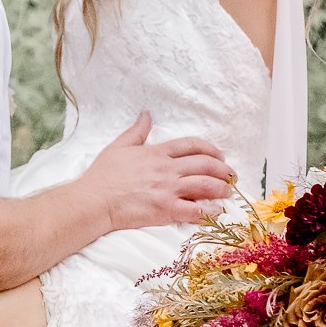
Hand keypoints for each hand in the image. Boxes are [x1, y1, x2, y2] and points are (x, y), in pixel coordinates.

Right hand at [85, 112, 234, 231]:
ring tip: (228, 192)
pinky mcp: (166, 210)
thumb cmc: (103, 175)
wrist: (94, 200)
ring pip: (205, 186)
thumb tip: (146, 114)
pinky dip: (210, 211)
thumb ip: (137, 131)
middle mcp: (167, 169)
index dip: (210, 149)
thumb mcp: (119, 146)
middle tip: (230, 175)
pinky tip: (217, 211)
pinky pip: (195, 210)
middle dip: (223, 169)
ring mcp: (168, 190)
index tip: (219, 156)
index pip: (192, 145)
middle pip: (205, 164)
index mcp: (157, 153)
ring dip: (221, 188)